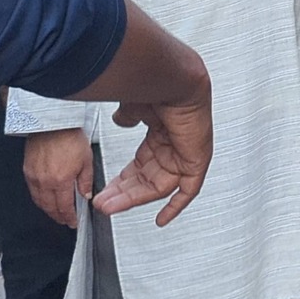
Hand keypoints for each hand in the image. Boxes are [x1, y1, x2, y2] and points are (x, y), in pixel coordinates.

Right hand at [25, 128, 95, 228]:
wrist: (52, 123)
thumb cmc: (69, 136)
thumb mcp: (86, 160)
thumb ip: (86, 181)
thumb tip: (86, 194)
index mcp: (60, 180)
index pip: (64, 207)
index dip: (69, 217)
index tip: (73, 222)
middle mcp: (45, 181)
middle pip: (49, 207)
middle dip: (58, 216)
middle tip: (64, 220)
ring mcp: (34, 176)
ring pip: (39, 201)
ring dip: (48, 209)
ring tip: (56, 212)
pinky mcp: (27, 170)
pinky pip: (32, 191)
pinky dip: (39, 198)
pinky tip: (45, 198)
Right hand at [94, 79, 213, 227]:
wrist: (175, 80)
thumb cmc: (158, 85)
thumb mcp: (134, 106)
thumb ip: (128, 117)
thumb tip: (122, 120)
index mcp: (161, 131)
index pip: (142, 164)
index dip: (123, 180)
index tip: (106, 190)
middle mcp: (174, 144)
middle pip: (147, 178)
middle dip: (122, 192)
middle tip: (102, 203)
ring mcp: (186, 152)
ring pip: (159, 186)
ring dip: (133, 198)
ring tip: (109, 206)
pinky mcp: (197, 160)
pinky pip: (189, 189)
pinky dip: (175, 205)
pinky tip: (161, 219)